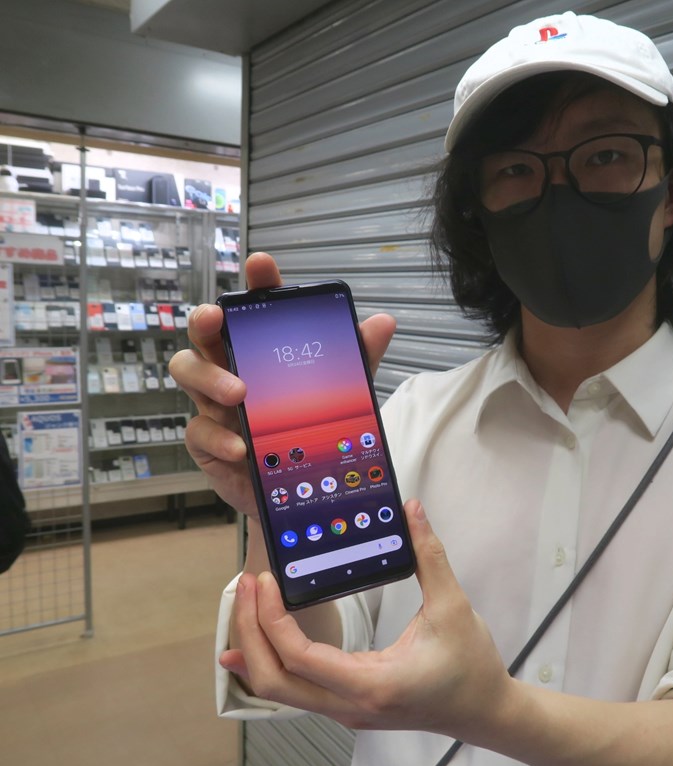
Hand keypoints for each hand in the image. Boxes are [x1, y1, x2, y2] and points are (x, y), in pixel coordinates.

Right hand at [169, 252, 396, 518]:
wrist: (296, 492)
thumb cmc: (308, 430)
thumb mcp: (341, 392)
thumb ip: (358, 358)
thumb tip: (383, 322)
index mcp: (260, 351)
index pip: (253, 309)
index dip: (255, 285)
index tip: (262, 264)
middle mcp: (229, 370)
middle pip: (203, 334)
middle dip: (205, 320)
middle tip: (217, 318)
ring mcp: (213, 404)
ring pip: (187, 373)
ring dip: (209, 378)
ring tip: (239, 393)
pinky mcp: (207, 442)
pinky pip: (198, 431)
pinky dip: (220, 438)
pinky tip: (242, 447)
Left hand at [219, 500, 515, 738]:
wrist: (485, 710)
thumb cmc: (472, 667)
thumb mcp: (453, 607)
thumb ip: (429, 557)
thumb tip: (412, 512)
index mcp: (373, 684)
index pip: (301, 659)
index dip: (274, 621)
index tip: (266, 584)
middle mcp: (351, 705)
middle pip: (275, 683)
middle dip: (250, 634)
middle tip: (245, 588)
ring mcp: (346, 710)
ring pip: (280, 691)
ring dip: (256, 648)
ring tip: (246, 605)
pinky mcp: (348, 705)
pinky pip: (295, 690)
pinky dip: (271, 663)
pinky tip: (256, 643)